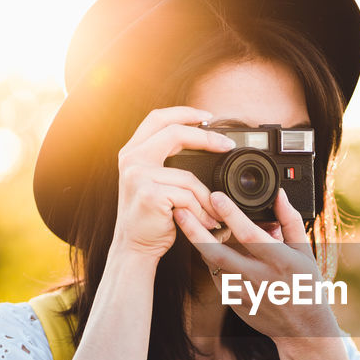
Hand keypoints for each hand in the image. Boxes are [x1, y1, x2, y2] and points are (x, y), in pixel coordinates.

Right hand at [109, 106, 236, 260]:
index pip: (158, 118)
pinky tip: (205, 223)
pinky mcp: (149, 194)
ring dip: (207, 198)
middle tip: (227, 146)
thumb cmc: (151, 216)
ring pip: (188, 176)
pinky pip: (187, 197)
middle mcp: (131, 159)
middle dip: (206, 138)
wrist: (135, 246)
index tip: (209, 117)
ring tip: (215, 213)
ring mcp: (138, 176)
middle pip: (174, 133)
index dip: (184, 113)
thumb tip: (206, 142)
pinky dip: (201, 212)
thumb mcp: (154, 180)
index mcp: (133, 151)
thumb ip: (168, 160)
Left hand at [174, 188, 339, 340]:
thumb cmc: (306, 285)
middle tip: (180, 211)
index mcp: (279, 261)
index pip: (250, 235)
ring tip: (188, 224)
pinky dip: (211, 261)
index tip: (216, 196)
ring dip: (200, 243)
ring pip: (213, 265)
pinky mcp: (234, 302)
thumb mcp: (304, 252)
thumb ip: (290, 221)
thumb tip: (280, 194)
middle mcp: (259, 277)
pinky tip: (210, 248)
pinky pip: (216, 277)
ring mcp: (244, 292)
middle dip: (196, 231)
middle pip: (219, 252)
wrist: (302, 328)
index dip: (231, 215)